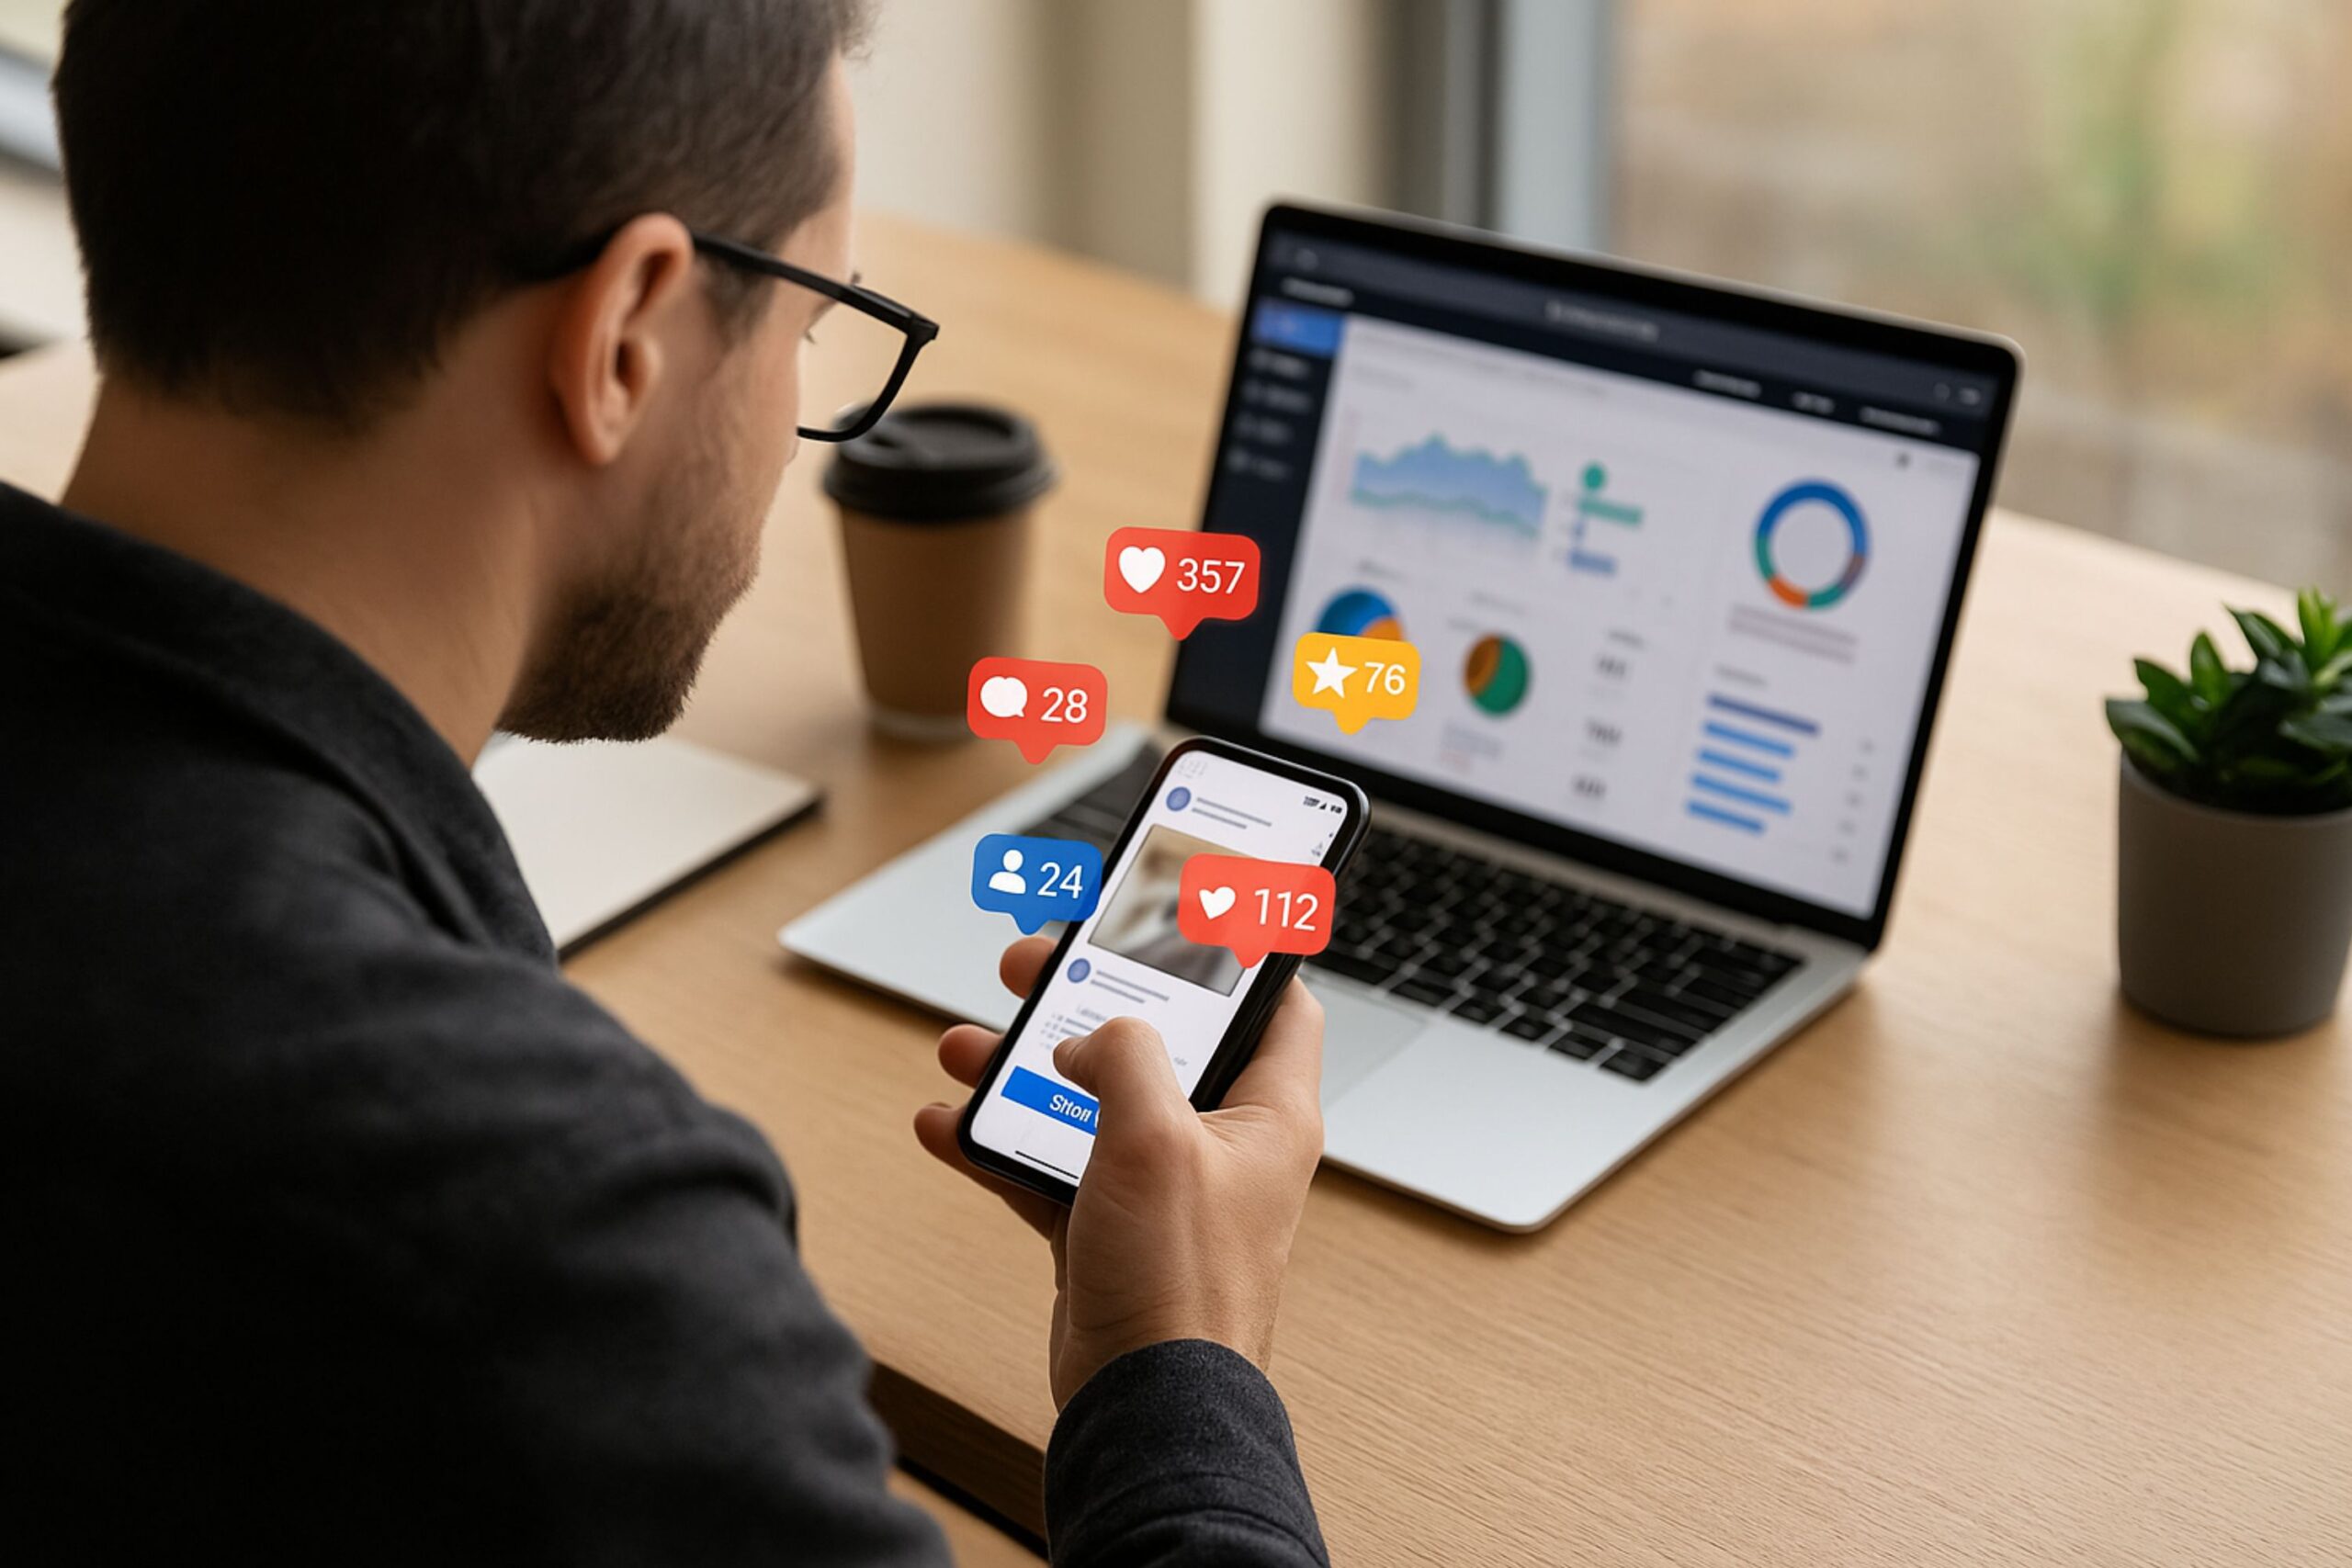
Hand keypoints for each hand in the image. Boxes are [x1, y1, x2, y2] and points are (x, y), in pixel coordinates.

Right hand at [914, 937, 1325, 1408]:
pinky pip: (1046, 1162)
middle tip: (1033, 966)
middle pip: (1158, 1040)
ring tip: (967, 1044)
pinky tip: (946, 1124)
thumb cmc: (1179, 1287)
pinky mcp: (1108, 1228)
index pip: (1277, 1003)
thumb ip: (1128, 1057)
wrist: (1143, 1409)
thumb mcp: (1154, 1139)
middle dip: (1089, 998)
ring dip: (1022, 1067)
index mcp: (1266, 1114)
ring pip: (1089, 1097)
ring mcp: (1161, 1187)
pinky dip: (997, 1141)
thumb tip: (1096, 1036)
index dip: (1240, 952)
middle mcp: (1219, 1144)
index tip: (1190, 913)